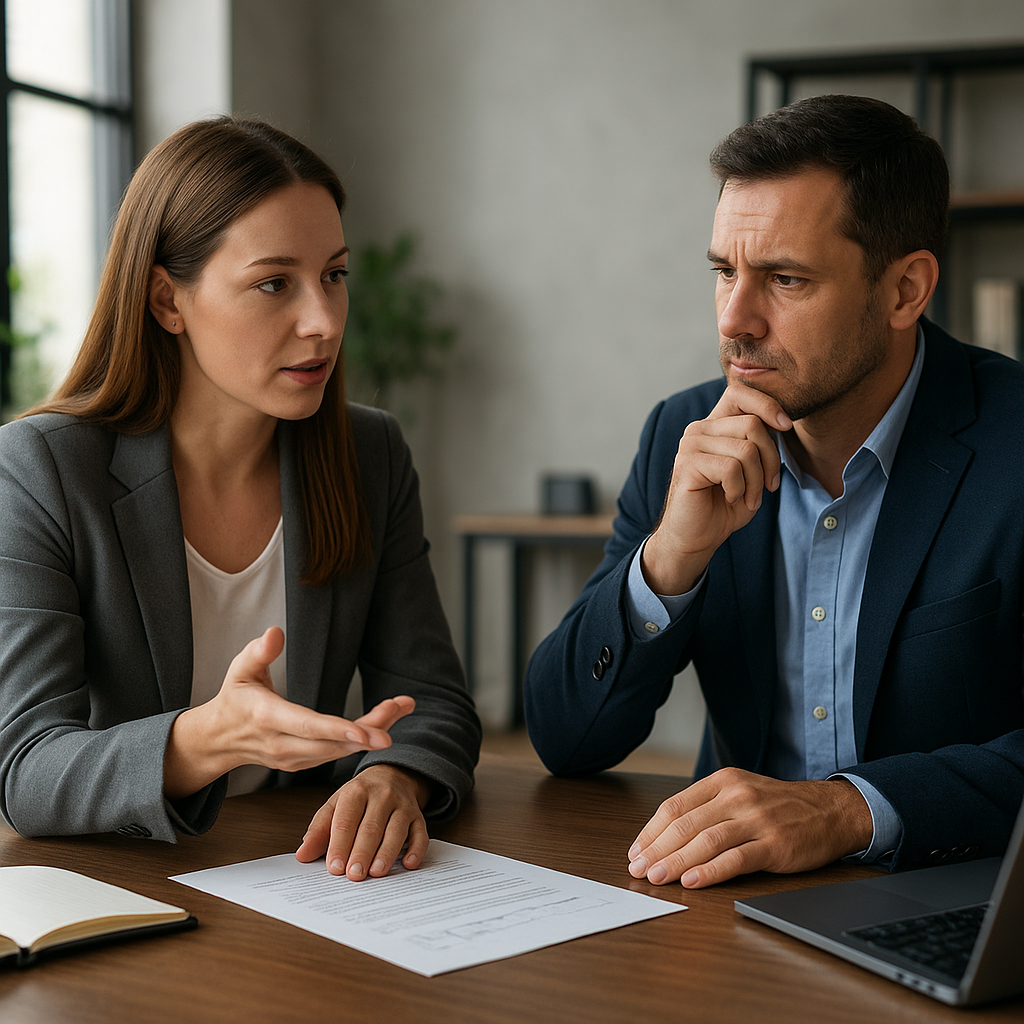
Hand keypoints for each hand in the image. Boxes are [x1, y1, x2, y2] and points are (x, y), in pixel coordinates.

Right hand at [164, 627, 415, 797]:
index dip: (339, 731)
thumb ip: (258, 652)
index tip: (369, 733)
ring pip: (338, 751)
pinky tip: (385, 721)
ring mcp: (292, 759)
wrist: (218, 739)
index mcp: (267, 718)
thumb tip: (276, 632)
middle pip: (332, 743)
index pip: (308, 727)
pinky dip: (361, 740)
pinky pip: (336, 754)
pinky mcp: (302, 764)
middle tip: (400, 708)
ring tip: (401, 707)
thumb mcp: (239, 670)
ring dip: (372, 731)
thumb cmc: (234, 697)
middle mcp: (282, 745)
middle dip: (370, 729)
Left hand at [294, 764, 431, 879]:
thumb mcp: (335, 806)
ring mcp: (402, 805)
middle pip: (371, 827)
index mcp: (356, 792)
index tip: (334, 867)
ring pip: (396, 830)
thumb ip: (319, 830)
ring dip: (387, 852)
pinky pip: (421, 833)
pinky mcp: (418, 816)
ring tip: (376, 872)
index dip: (339, 845)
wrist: (392, 776)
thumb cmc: (359, 797)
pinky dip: (416, 849)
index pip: (346, 820)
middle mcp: (382, 795)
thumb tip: (303, 854)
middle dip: (362, 852)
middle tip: (354, 875)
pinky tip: (409, 864)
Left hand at [626, 768, 873, 888]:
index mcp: (723, 782)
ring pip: (706, 841)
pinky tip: (693, 882)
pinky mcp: (774, 845)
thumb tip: (666, 836)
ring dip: (676, 862)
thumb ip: (708, 807)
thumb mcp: (741, 792)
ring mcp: (756, 820)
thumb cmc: (780, 805)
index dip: (651, 831)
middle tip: (639, 869)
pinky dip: (711, 872)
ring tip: (657, 878)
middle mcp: (737, 797)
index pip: (675, 806)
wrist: (831, 809)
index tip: (636, 851)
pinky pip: (735, 859)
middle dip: (657, 849)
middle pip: (685, 824)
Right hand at [641, 385, 790, 593]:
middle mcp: (699, 430)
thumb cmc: (724, 505)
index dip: (767, 404)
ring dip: (756, 480)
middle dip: (771, 459)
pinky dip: (740, 489)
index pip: (740, 392)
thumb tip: (782, 424)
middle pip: (752, 425)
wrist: (696, 537)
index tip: (785, 427)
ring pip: (746, 449)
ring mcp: (690, 445)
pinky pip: (731, 469)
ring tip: (747, 497)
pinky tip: (730, 498)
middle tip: (768, 486)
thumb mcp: (751, 470)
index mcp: (714, 425)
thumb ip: (760, 444)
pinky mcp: (687, 465)